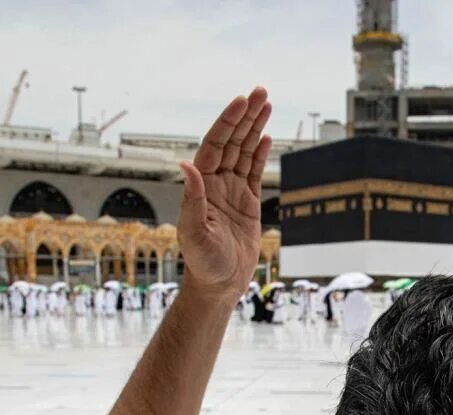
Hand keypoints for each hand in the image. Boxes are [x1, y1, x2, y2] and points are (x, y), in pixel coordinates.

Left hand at [178, 87, 272, 297]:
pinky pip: (253, 171)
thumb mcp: (194, 232)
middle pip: (231, 142)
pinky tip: (265, 135)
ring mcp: (231, 191)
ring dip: (254, 127)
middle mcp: (215, 184)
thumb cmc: (202, 263)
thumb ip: (192, 198)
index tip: (241, 102)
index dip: (228, 122)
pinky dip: (259, 152)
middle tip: (260, 92)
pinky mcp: (247, 203)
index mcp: (201, 186)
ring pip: (244, 151)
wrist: (218, 284)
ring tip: (266, 103)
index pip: (216, 145)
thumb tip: (186, 164)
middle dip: (245, 116)